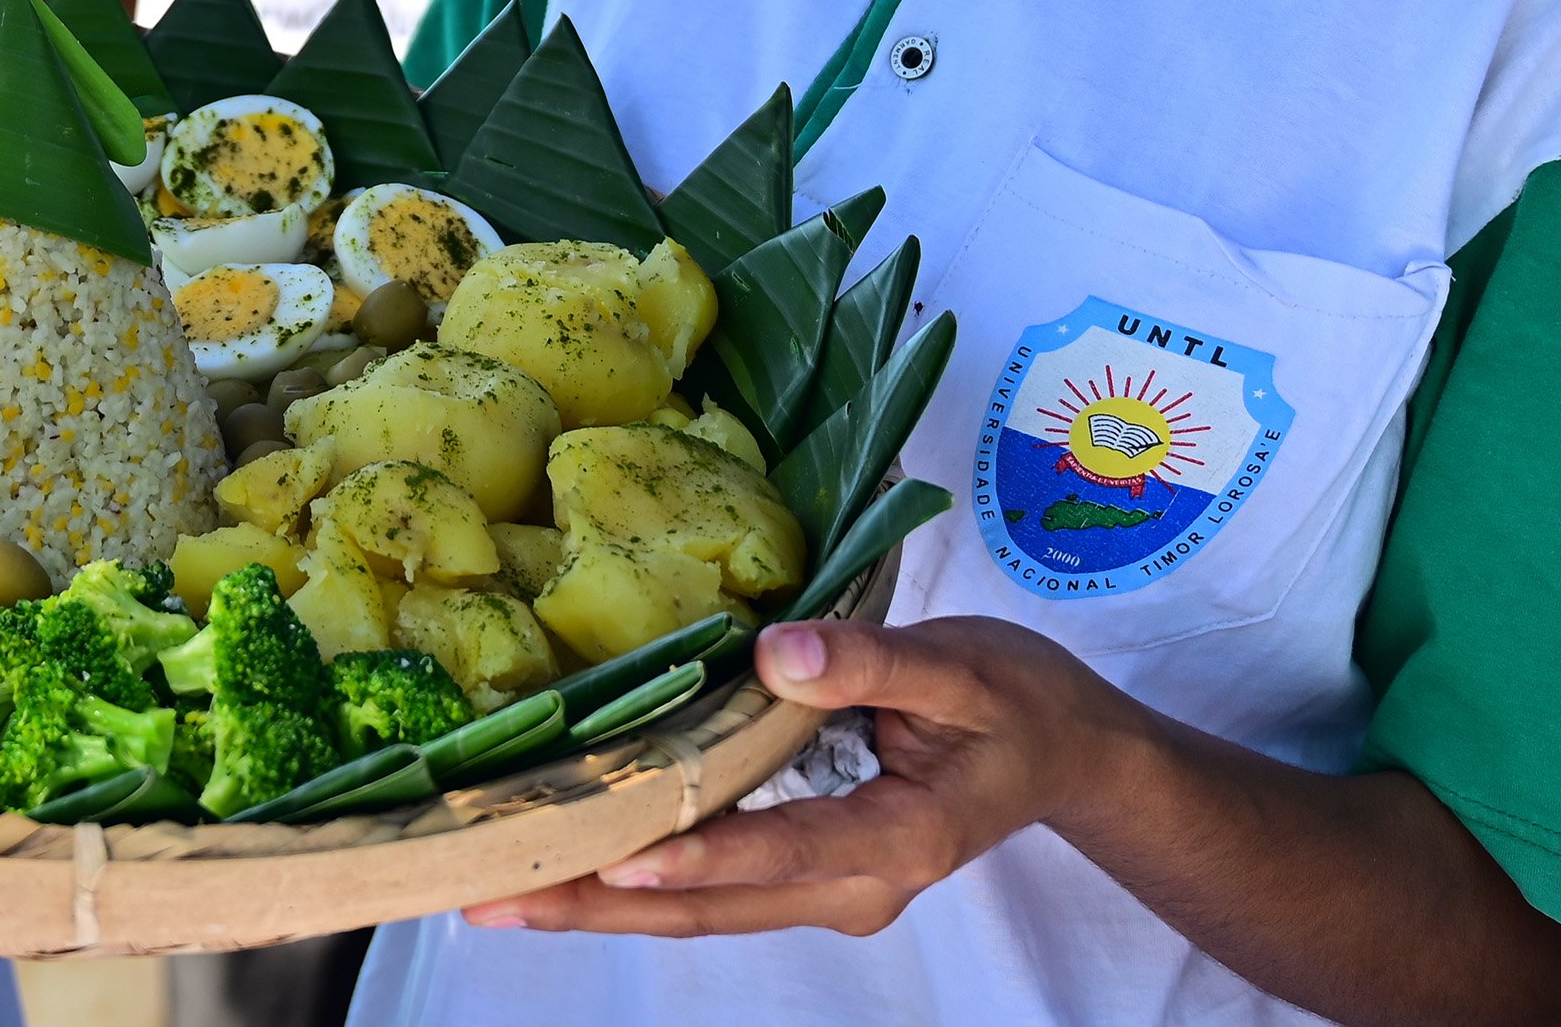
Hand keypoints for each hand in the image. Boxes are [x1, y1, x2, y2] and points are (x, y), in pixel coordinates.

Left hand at [463, 617, 1123, 939]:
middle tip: (493, 895)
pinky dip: (637, 882)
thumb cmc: (1021, 702)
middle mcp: (855, 886)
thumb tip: (773, 651)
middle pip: (713, 906)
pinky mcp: (806, 875)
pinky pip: (712, 889)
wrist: (1067, 754)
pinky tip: (568, 862)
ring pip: (701, 910)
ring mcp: (827, 891)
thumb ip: (870, 662)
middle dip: (602, 903)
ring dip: (601, 904)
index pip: (784, 851)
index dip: (701, 853)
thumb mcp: (962, 666)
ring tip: (497, 893)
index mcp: (900, 839)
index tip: (618, 856)